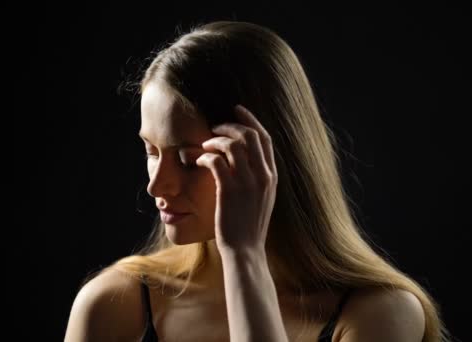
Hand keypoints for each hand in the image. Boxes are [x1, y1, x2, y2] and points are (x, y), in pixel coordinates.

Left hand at [195, 104, 277, 254]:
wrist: (245, 251)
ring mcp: (247, 183)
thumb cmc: (248, 226)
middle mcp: (263, 176)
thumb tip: (244, 159)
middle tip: (215, 127)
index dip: (250, 120)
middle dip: (230, 125)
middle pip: (249, 135)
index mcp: (272, 176)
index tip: (237, 110)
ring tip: (205, 145)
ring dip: (215, 139)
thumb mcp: (261, 199)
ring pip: (232, 145)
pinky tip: (199, 161)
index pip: (265, 138)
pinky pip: (216, 161)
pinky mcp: (229, 191)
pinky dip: (205, 155)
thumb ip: (258, 178)